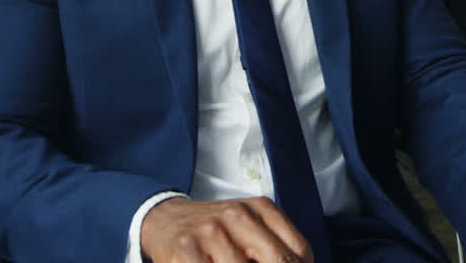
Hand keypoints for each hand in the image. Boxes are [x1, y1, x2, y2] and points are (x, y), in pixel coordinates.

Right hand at [140, 196, 312, 262]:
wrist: (167, 220)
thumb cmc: (215, 230)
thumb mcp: (250, 227)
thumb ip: (274, 246)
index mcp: (260, 208)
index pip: (298, 251)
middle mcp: (237, 215)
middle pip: (276, 260)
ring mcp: (211, 232)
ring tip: (230, 262)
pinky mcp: (185, 249)